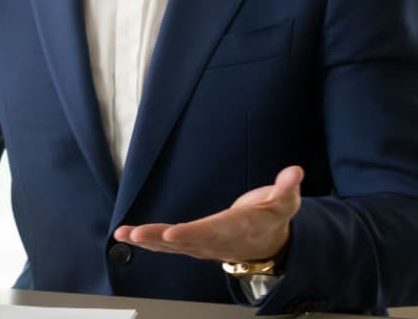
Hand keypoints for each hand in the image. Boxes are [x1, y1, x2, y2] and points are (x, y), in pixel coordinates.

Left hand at [113, 165, 302, 262]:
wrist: (271, 244)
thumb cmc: (273, 217)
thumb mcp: (285, 202)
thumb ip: (287, 187)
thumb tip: (295, 171)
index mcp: (237, 228)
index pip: (212, 231)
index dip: (192, 234)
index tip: (172, 233)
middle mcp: (217, 241)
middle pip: (185, 241)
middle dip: (158, 238)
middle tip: (134, 233)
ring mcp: (203, 245)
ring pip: (171, 245)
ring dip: (145, 240)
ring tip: (122, 234)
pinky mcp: (193, 244)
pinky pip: (168, 244)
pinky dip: (147, 240)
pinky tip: (126, 236)